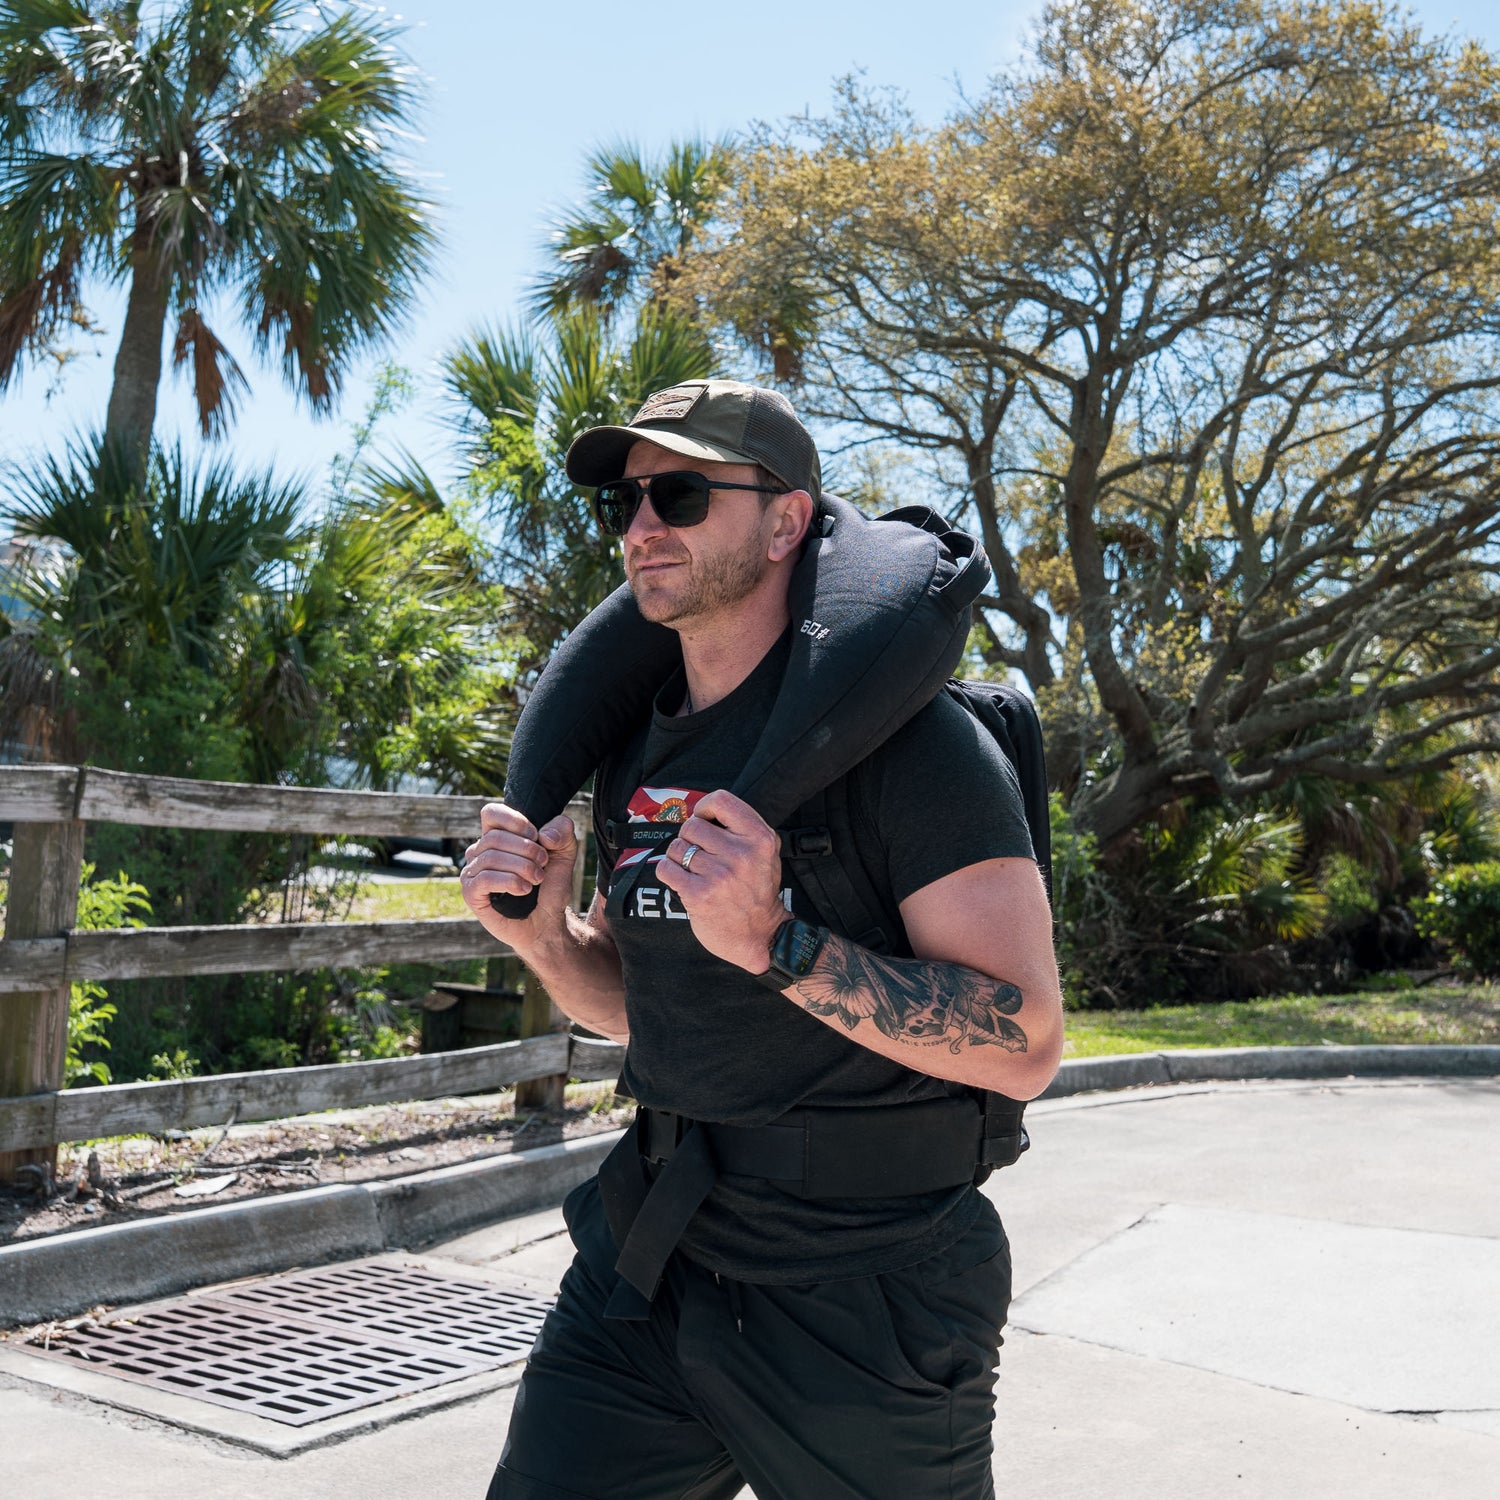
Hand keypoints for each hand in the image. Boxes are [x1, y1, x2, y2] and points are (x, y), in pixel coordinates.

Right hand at [459, 801, 577, 954]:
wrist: (548, 922)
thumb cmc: (550, 886)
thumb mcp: (565, 852)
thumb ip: (562, 831)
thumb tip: (543, 834)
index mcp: (497, 837)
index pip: (491, 813)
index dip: (515, 821)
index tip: (536, 836)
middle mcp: (480, 852)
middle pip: (494, 837)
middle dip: (526, 850)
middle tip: (543, 865)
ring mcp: (472, 872)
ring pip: (491, 857)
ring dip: (522, 867)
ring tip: (537, 879)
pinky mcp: (471, 893)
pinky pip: (484, 879)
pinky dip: (509, 882)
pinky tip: (524, 890)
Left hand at [656, 789, 787, 972]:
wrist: (761, 935)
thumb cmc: (758, 891)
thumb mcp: (766, 852)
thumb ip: (742, 828)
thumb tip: (702, 812)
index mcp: (760, 838)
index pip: (721, 801)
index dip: (704, 808)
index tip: (704, 819)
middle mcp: (741, 855)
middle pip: (692, 825)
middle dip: (690, 838)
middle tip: (700, 854)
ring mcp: (719, 875)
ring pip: (677, 847)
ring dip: (679, 858)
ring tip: (693, 870)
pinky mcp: (699, 895)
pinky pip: (666, 868)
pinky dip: (669, 872)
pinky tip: (682, 881)